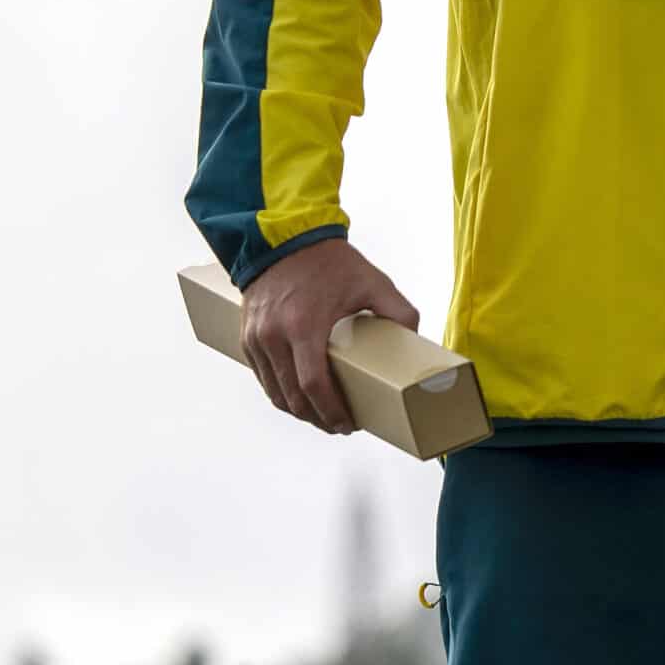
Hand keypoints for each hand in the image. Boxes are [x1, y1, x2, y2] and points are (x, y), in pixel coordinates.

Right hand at [239, 239, 420, 434]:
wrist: (284, 238)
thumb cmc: (331, 262)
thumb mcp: (373, 281)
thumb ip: (399, 310)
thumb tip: (417, 339)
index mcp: (305, 326)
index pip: (313, 384)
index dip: (330, 410)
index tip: (348, 424)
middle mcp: (274, 336)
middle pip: (292, 396)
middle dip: (317, 418)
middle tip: (340, 426)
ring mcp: (256, 338)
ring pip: (274, 391)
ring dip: (297, 410)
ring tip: (322, 417)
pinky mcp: (247, 337)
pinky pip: (262, 376)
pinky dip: (280, 393)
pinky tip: (299, 398)